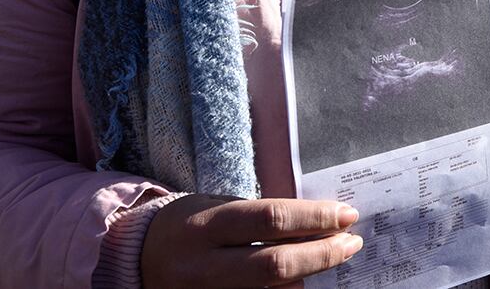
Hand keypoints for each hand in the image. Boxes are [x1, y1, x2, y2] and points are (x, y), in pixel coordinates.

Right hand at [141, 195, 361, 287]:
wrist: (137, 258)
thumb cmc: (191, 225)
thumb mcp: (218, 208)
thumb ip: (260, 218)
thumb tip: (317, 224)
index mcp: (206, 226)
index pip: (271, 219)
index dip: (314, 218)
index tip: (347, 214)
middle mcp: (203, 266)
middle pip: (274, 265)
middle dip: (321, 254)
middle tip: (352, 243)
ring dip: (309, 278)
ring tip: (335, 260)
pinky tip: (304, 284)